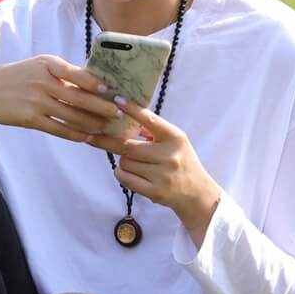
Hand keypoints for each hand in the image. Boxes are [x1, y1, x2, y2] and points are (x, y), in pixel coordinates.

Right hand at [0, 55, 121, 142]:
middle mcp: (43, 81)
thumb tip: (93, 82)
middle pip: (79, 97)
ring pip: (72, 115)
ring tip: (105, 128)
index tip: (112, 91)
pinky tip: (86, 137)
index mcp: (48, 64)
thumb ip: (61, 72)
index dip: (97, 84)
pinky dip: (74, 134)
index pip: (79, 74)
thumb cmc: (16, 77)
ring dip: (91, 123)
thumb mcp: (37, 66)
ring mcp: (36, 101)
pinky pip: (58, 128)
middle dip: (101, 107)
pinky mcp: (30, 118)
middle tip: (118, 113)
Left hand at [87, 100, 221, 243]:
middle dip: (112, 143)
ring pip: (125, 163)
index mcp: (175, 138)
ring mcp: (162, 175)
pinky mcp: (155, 192)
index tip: (117, 100)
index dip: (133, 110)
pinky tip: (127, 172)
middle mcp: (169, 155)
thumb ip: (154, 130)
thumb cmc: (181, 161)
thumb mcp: (175, 141)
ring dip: (122, 161)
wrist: (197, 193)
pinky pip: (125, 179)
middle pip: (128, 146)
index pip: (151, 120)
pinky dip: (120, 173)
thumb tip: (124, 115)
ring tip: (132, 162)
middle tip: (97, 138)